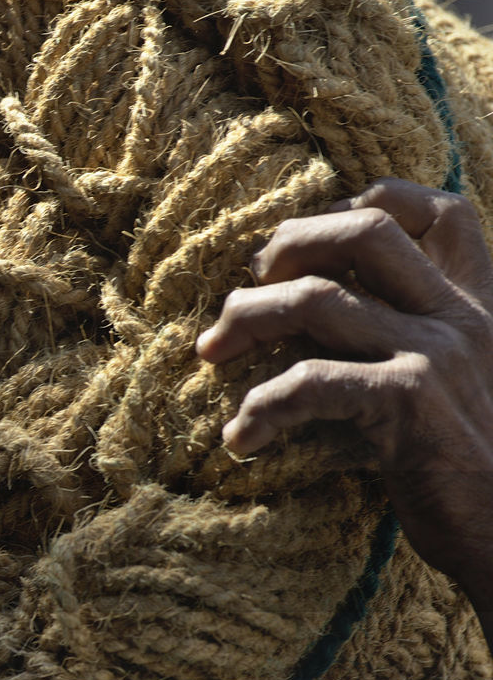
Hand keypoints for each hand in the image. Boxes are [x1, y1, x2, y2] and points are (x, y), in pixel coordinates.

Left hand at [196, 178, 492, 630]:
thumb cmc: (472, 473)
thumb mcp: (457, 390)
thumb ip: (409, 346)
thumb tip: (310, 321)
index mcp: (479, 305)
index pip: (437, 211)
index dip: (361, 206)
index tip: (305, 249)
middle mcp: (463, 316)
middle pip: (362, 231)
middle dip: (285, 247)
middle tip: (242, 293)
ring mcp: (437, 355)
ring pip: (317, 299)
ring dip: (245, 320)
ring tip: (212, 353)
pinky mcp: (407, 404)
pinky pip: (309, 382)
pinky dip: (259, 408)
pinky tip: (240, 440)